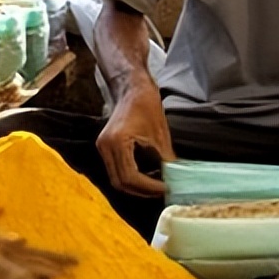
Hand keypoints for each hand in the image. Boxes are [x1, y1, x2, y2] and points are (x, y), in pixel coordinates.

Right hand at [96, 78, 174, 196]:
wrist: (132, 87)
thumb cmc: (147, 104)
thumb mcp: (160, 133)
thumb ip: (166, 159)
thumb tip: (176, 180)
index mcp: (117, 142)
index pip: (130, 176)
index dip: (149, 187)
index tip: (166, 188)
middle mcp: (105, 146)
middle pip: (120, 182)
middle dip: (142, 191)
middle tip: (162, 191)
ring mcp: (102, 147)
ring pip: (117, 179)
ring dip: (136, 186)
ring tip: (156, 186)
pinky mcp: (105, 147)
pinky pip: (116, 170)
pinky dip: (131, 177)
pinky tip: (147, 177)